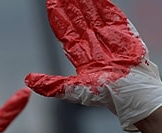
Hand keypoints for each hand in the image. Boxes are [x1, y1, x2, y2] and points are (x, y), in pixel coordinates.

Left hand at [24, 0, 161, 131]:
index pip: (66, 32)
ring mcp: (110, 38)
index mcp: (82, 57)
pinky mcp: (126, 35)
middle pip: (79, 20)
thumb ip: (51, 84)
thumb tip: (27, 80)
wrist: (133, 94)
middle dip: (71, 6)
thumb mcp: (73, 90)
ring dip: (86, 3)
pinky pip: (114, 16)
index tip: (51, 3)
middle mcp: (95, 45)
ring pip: (95, 15)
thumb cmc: (105, 95)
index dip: (59, 18)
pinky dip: (106, 6)